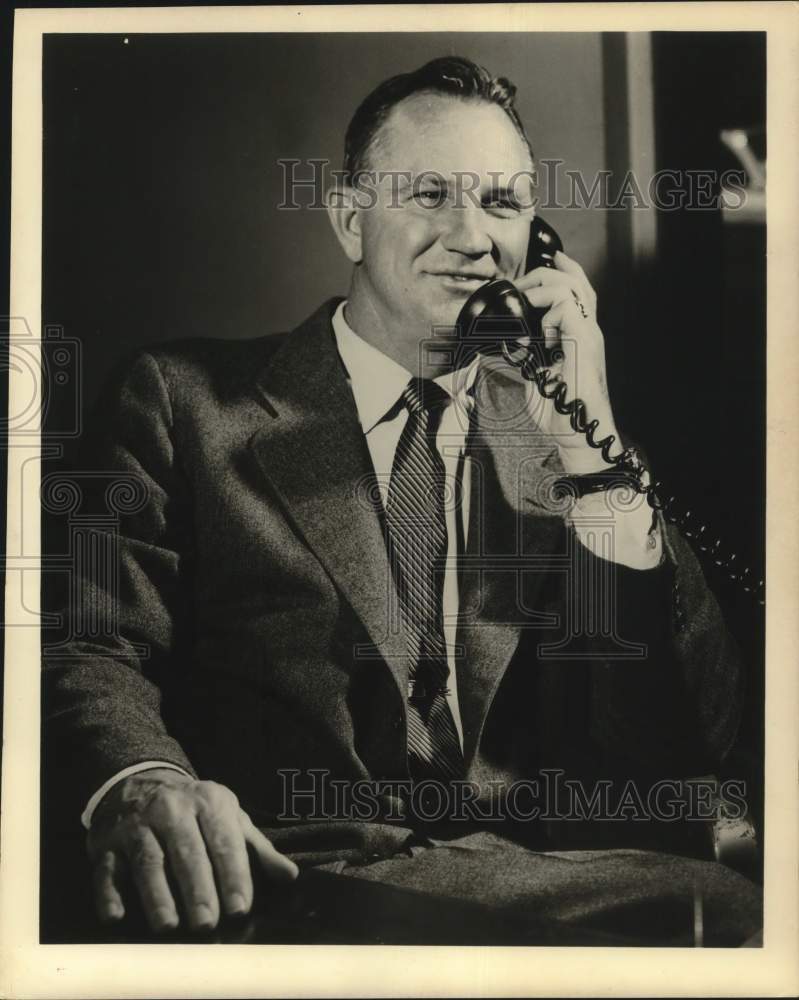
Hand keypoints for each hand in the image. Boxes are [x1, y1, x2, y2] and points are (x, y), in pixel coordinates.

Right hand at [87, 768, 297, 932]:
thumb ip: (256, 848)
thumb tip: (289, 876)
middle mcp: (171, 809)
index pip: (223, 841)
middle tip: (207, 924)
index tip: (241, 907)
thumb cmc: (193, 810)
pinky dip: (109, 893)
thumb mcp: (228, 817)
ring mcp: (136, 825)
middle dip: (197, 889)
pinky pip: (107, 870)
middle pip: (185, 852)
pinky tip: (115, 916)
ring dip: (157, 895)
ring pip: (148, 861)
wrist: (140, 781)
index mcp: (208, 802)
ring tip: (170, 927)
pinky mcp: (106, 843)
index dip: (233, 875)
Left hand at [514, 250, 619, 473]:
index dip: (562, 270)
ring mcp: (589, 335)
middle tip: (521, 284)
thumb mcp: (532, 378)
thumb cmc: (560, 412)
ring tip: (527, 302)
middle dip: (546, 273)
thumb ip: (519, 358)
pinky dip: (549, 311)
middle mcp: (588, 331)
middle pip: (578, 281)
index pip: (577, 291)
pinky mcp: (585, 343)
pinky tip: (542, 331)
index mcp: (578, 335)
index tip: (542, 262)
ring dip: (544, 288)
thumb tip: (494, 346)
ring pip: (573, 288)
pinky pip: (568, 307)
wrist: (577, 434)